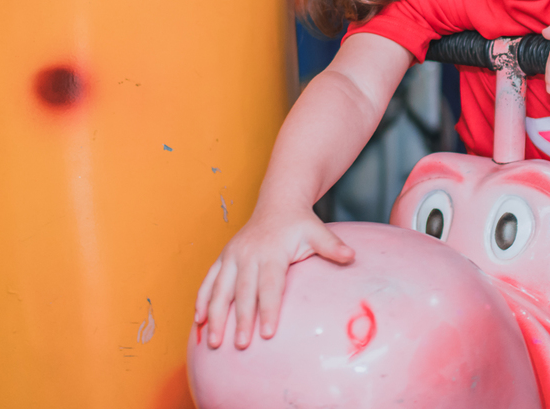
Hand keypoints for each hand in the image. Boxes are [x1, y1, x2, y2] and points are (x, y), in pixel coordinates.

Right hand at [193, 204, 353, 349]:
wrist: (277, 203)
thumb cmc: (300, 223)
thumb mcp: (318, 232)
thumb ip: (332, 246)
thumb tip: (352, 257)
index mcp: (271, 252)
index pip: (270, 286)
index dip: (268, 310)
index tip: (267, 334)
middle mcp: (248, 254)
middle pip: (242, 292)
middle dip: (240, 320)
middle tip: (240, 345)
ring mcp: (232, 256)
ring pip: (220, 289)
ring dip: (215, 315)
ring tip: (212, 342)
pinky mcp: (222, 257)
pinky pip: (208, 281)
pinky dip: (202, 300)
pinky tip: (198, 320)